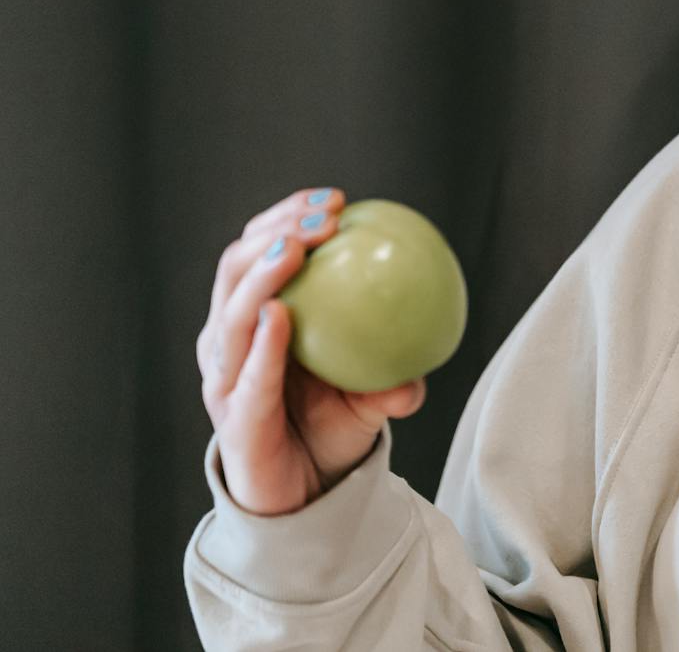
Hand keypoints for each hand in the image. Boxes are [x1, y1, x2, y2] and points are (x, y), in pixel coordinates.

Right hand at [196, 187, 428, 514]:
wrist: (307, 497)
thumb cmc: (332, 426)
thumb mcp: (373, 390)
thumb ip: (398, 368)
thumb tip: (436, 343)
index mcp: (255, 322)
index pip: (258, 253)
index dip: (286, 217)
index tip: (335, 198)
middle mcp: (230, 345)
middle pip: (234, 271)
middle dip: (272, 233)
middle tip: (322, 218)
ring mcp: (225, 383)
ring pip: (230, 317)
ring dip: (261, 276)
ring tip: (294, 248)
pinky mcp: (232, 423)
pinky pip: (248, 378)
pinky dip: (262, 346)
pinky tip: (280, 318)